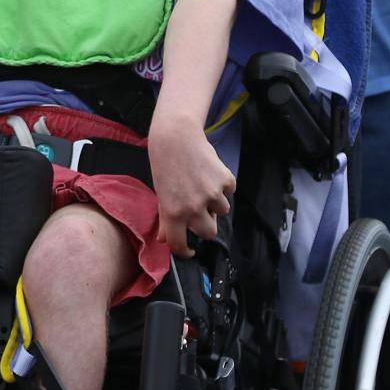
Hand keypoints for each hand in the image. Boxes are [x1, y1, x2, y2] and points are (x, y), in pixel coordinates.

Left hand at [147, 114, 235, 257]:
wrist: (176, 138)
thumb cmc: (165, 166)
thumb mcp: (161, 194)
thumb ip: (165, 219)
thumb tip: (164, 240)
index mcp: (173, 214)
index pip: (180, 244)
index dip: (185, 251)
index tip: (189, 251)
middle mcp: (193, 208)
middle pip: (209, 233)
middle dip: (206, 226)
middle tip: (201, 214)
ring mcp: (212, 194)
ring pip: (222, 211)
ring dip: (216, 203)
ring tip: (204, 186)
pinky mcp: (225, 181)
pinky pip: (229, 191)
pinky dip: (223, 186)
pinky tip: (211, 174)